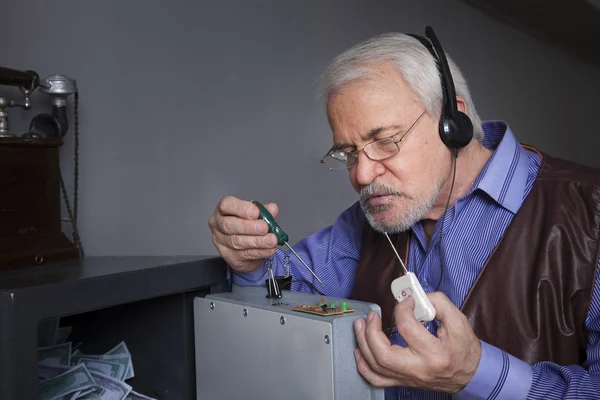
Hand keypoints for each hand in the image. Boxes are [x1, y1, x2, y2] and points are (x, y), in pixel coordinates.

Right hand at [208, 196, 278, 272]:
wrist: (248, 247)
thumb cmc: (248, 225)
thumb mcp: (257, 215)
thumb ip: (264, 211)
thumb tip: (272, 208)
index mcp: (224, 209)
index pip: (226, 205)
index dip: (241, 208)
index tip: (256, 212)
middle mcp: (218, 224)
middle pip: (228, 225)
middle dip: (248, 227)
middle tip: (264, 228)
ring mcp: (221, 241)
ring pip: (236, 241)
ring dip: (256, 241)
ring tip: (271, 240)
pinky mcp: (228, 256)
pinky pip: (243, 254)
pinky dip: (259, 252)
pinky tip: (269, 249)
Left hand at [353, 292, 481, 392]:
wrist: (472, 374)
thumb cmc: (464, 349)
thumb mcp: (459, 321)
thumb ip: (438, 303)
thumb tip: (418, 296)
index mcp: (435, 354)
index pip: (407, 328)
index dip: (402, 308)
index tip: (406, 300)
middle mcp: (419, 369)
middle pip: (384, 354)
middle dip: (371, 331)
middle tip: (372, 316)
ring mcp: (409, 378)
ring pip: (376, 366)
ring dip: (362, 343)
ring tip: (360, 325)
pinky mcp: (404, 381)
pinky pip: (377, 379)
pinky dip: (364, 365)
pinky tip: (359, 350)